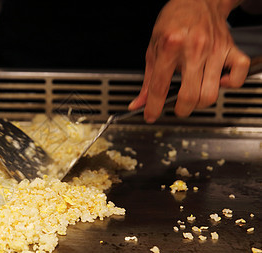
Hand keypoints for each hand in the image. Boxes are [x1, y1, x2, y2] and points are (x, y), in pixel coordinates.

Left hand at [129, 0, 249, 122]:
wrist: (197, 0)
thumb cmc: (174, 22)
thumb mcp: (153, 49)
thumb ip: (147, 80)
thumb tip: (138, 103)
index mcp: (170, 46)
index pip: (160, 86)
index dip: (153, 107)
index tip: (151, 116)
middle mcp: (195, 48)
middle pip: (190, 96)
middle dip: (180, 110)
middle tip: (176, 107)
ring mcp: (215, 49)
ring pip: (211, 93)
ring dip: (200, 103)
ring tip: (193, 96)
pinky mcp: (231, 49)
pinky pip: (238, 75)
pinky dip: (229, 85)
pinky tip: (217, 82)